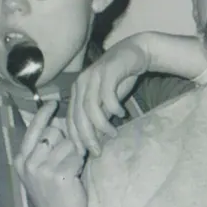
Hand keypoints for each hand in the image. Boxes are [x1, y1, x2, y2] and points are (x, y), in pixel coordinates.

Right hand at [14, 102, 87, 206]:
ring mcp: (43, 169)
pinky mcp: (60, 176)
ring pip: (69, 143)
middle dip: (65, 141)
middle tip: (66, 160)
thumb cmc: (52, 194)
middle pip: (54, 132)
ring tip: (71, 171)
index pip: (34, 128)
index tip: (53, 103)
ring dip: (75, 154)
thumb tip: (57, 123)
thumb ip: (43, 148)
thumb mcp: (39, 170)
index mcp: (22, 159)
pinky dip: (80, 164)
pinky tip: (75, 176)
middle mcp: (29, 162)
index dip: (44, 114)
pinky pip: (77, 156)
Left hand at [68, 38, 147, 155]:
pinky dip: (114, 107)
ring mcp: (93, 76)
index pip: (71, 118)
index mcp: (77, 91)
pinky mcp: (107, 71)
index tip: (83, 153)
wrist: (135, 52)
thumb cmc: (120, 78)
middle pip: (78, 115)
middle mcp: (81, 83)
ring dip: (101, 124)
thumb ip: (100, 117)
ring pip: (90, 107)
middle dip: (87, 137)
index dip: (75, 137)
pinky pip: (107, 95)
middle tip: (97, 151)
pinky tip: (122, 113)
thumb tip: (95, 140)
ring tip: (113, 133)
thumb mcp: (108, 102)